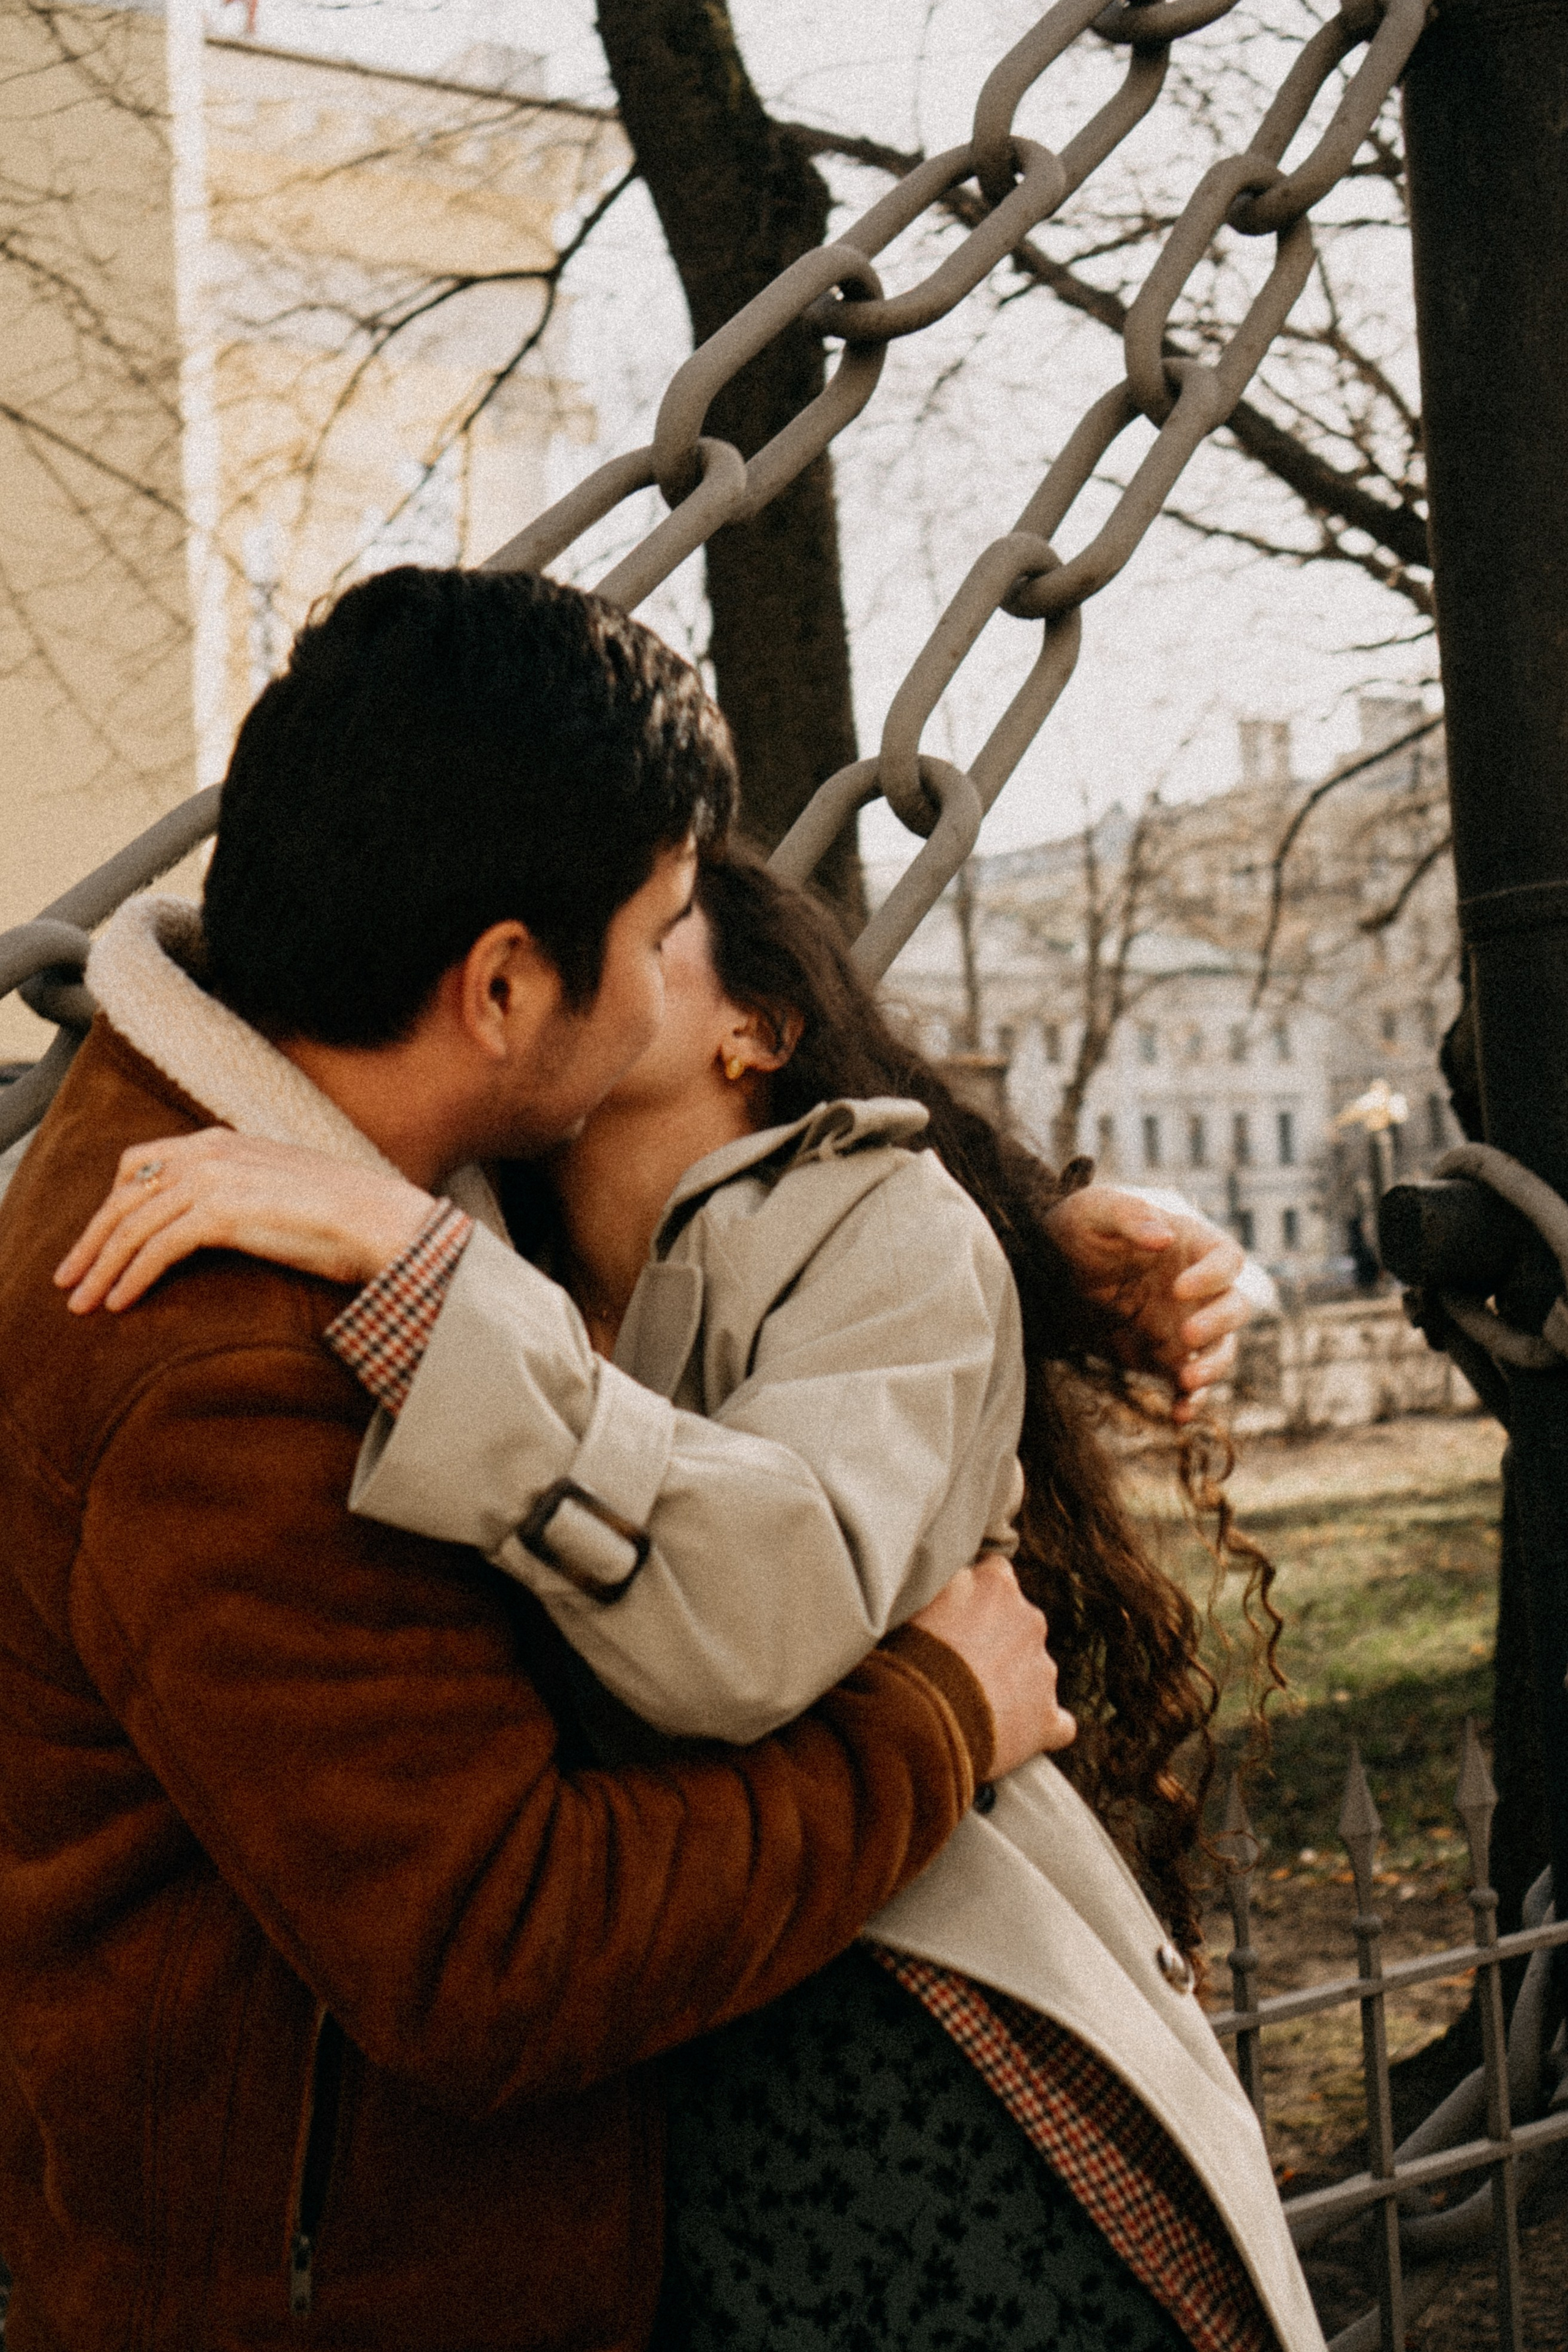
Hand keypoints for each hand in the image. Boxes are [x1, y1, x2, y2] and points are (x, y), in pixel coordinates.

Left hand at [53, 1129, 436, 1312]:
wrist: (382, 1222)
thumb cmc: (344, 1218)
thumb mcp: (279, 1192)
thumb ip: (240, 1194)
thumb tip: (212, 1222)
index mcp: (223, 1140)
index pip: (141, 1164)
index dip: (111, 1205)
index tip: (97, 1244)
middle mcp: (210, 1150)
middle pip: (125, 1195)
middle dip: (91, 1241)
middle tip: (68, 1278)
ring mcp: (214, 1178)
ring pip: (133, 1225)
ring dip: (102, 1267)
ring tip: (84, 1302)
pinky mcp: (221, 1212)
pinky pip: (156, 1248)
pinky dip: (131, 1277)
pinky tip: (119, 1302)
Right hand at [910, 1554, 1075, 1778]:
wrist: (917, 1721)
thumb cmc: (903, 1656)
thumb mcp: (914, 1599)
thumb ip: (941, 1586)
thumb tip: (946, 1581)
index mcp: (996, 1583)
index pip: (994, 1573)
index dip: (973, 1597)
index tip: (953, 1616)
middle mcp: (1030, 1619)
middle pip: (1018, 1621)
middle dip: (996, 1639)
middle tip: (958, 1664)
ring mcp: (1043, 1670)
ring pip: (1033, 1670)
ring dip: (1011, 1683)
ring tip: (971, 1706)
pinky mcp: (1048, 1718)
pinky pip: (1056, 1724)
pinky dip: (1037, 1728)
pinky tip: (1014, 1737)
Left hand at [1044, 1184, 1249, 1422]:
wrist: (1047, 1273)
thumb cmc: (1076, 1229)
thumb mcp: (1095, 1210)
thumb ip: (1129, 1215)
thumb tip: (1164, 1236)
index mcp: (1191, 1245)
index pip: (1226, 1258)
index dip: (1213, 1275)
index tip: (1178, 1288)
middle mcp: (1198, 1289)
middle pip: (1236, 1306)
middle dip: (1219, 1323)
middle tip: (1186, 1335)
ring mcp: (1184, 1325)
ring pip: (1222, 1350)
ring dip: (1213, 1367)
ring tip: (1186, 1381)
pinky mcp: (1164, 1359)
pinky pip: (1190, 1384)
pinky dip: (1192, 1401)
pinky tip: (1179, 1414)